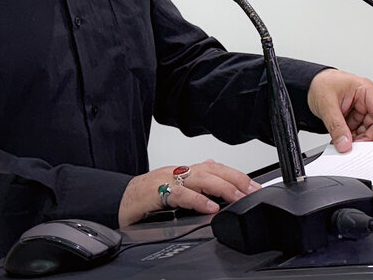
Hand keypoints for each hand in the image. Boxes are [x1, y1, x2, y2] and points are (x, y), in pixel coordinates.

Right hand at [118, 160, 260, 225]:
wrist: (116, 201)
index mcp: (185, 171)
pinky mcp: (155, 193)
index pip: (216, 167)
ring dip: (222, 188)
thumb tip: (214, 165)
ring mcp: (167, 181)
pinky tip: (210, 207)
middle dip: (236, 179)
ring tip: (238, 197)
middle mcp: (178, 172)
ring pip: (199, 178)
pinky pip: (179, 195)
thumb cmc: (146, 196)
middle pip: (212, 170)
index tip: (255, 187)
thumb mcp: (174, 186)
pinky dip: (196, 200)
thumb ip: (195, 179)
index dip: (237, 175)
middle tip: (253, 191)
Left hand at [307, 69, 372, 152]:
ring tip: (346, 146)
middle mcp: (364, 101)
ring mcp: (358, 110)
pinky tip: (342, 143)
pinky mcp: (352, 119)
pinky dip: (350, 140)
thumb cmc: (320, 84)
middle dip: (367, 138)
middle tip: (356, 148)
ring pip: (366, 131)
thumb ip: (336, 126)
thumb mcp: (327, 105)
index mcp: (364, 90)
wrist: (307, 86)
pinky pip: (356, 133)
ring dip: (358, 141)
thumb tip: (344, 143)